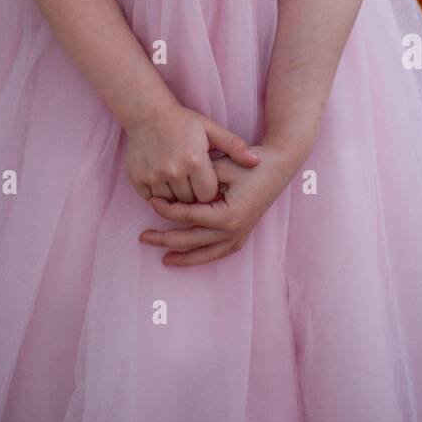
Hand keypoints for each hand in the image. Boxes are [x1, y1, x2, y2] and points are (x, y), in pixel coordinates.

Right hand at [124, 104, 261, 204]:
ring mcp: (154, 176)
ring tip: (178, 179)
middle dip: (193, 195)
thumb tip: (256, 162)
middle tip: (191, 180)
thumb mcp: (211, 129)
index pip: (208, 195)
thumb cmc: (183, 121)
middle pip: (189, 201)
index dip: (209, 190)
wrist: (147, 112)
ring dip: (175, 197)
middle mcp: (174, 171)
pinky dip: (158, 194)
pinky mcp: (138, 179)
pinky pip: (152, 198)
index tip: (207, 180)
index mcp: (195, 160)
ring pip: (170, 203)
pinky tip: (163, 179)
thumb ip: (235, 146)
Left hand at [138, 141, 297, 266]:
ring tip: (164, 260)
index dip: (167, 210)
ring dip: (185, 258)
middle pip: (192, 240)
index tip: (151, 202)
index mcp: (227, 215)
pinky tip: (191, 257)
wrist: (279, 164)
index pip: (189, 217)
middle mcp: (234, 230)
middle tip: (143, 237)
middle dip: (165, 240)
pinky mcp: (244, 232)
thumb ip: (198, 180)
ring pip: (207, 253)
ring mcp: (240, 234)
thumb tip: (172, 191)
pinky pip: (221, 251)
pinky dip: (205, 256)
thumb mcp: (221, 165)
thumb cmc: (249, 162)